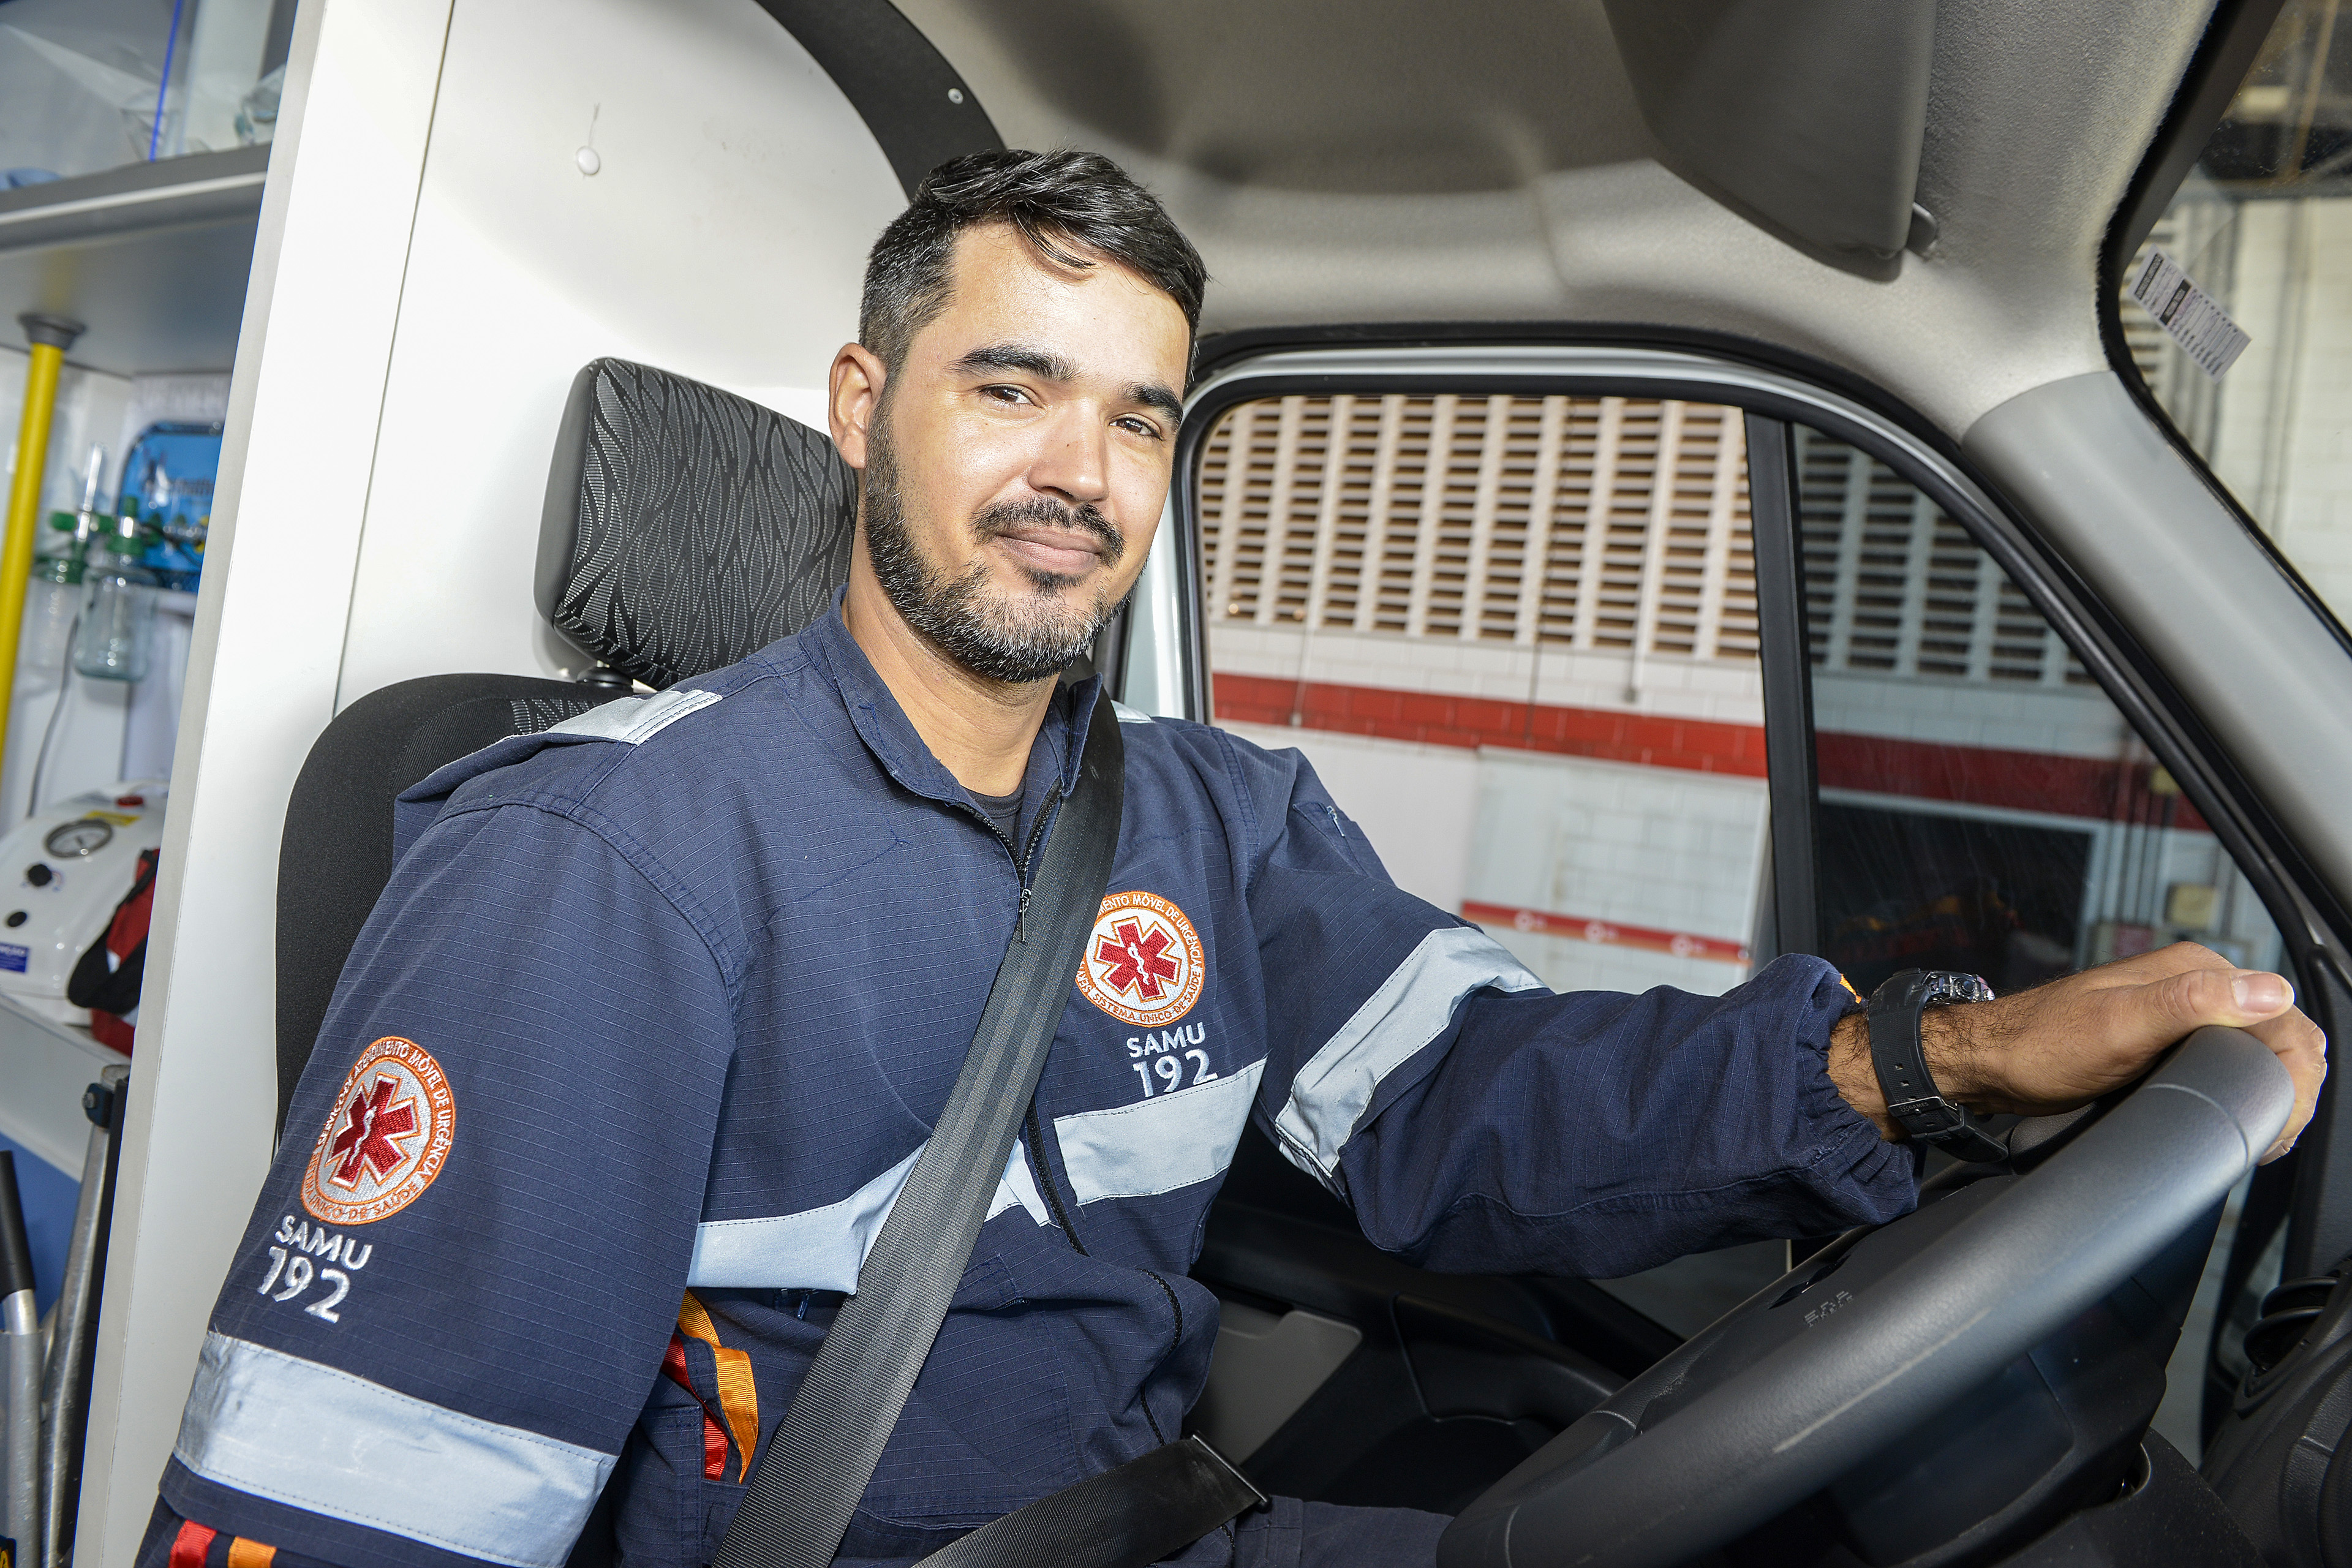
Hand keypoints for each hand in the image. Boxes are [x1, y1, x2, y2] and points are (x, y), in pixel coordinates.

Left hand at [1828, 943, 2326, 1163]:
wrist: (1988, 1063)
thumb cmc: (2041, 1045)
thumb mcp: (2118, 1024)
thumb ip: (2191, 1003)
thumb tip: (2270, 991)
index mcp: (2195, 971)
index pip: (2284, 1017)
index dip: (2297, 1073)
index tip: (2282, 1122)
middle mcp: (2194, 987)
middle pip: (2279, 1037)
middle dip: (2292, 1088)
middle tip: (2273, 1139)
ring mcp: (2181, 1016)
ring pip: (2256, 1054)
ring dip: (2271, 1093)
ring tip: (2261, 1138)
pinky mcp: (2166, 1044)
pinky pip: (2225, 1066)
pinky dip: (2241, 1094)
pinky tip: (2235, 1122)